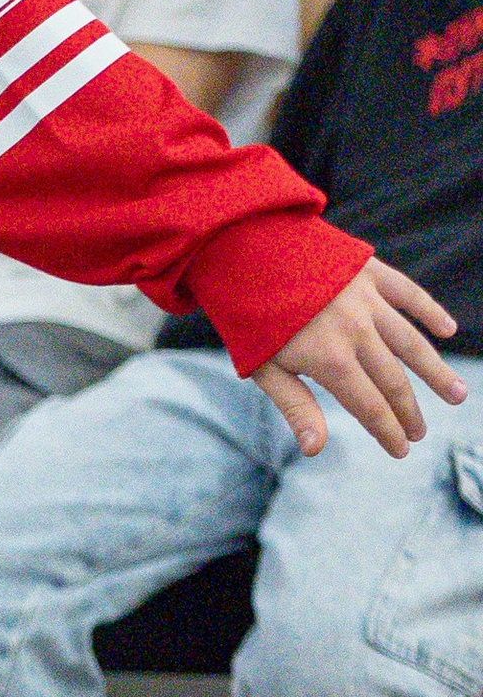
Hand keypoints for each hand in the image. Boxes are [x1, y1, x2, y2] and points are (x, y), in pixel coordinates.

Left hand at [257, 256, 465, 459]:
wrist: (240, 246)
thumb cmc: (245, 313)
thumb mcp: (263, 366)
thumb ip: (296, 407)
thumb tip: (316, 449)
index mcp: (330, 360)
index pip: (370, 407)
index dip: (387, 432)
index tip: (400, 450)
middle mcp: (357, 332)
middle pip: (393, 380)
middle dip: (409, 411)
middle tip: (420, 431)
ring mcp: (366, 300)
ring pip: (411, 342)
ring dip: (436, 370)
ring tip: (457, 393)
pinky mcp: (368, 272)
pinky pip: (408, 294)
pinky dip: (430, 312)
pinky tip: (447, 329)